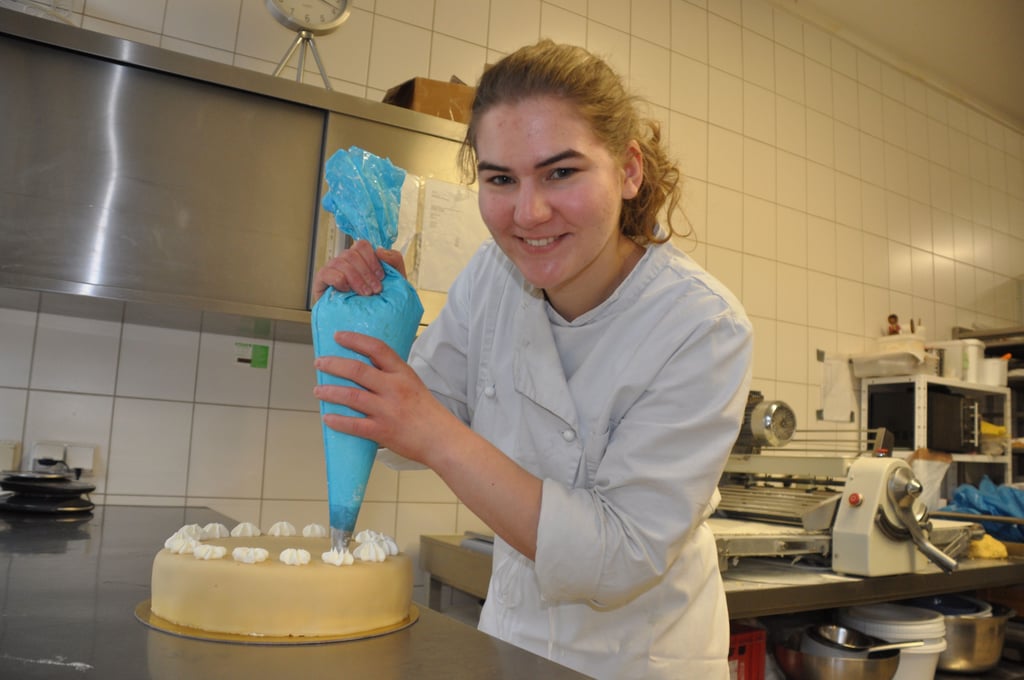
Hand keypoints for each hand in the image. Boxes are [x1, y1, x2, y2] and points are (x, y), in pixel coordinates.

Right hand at [312, 240, 406, 300]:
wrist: (366, 331)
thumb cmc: (381, 307)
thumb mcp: (395, 283)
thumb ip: (394, 262)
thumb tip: (380, 250)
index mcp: (361, 261)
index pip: (362, 245)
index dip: (372, 258)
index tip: (381, 276)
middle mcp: (345, 264)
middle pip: (351, 253)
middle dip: (366, 272)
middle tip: (375, 290)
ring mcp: (332, 273)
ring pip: (340, 261)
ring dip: (355, 278)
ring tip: (365, 294)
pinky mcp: (321, 284)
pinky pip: (326, 273)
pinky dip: (338, 280)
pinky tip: (347, 291)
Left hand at [313, 331, 456, 465]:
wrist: (441, 439)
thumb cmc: (427, 412)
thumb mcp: (412, 384)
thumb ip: (391, 376)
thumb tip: (363, 370)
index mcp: (402, 373)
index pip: (377, 348)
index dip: (355, 340)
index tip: (338, 336)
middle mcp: (394, 388)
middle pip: (357, 370)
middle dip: (333, 364)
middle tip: (320, 363)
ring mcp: (387, 410)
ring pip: (351, 396)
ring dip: (330, 392)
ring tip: (318, 390)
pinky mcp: (382, 431)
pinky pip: (354, 425)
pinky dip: (337, 421)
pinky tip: (327, 417)